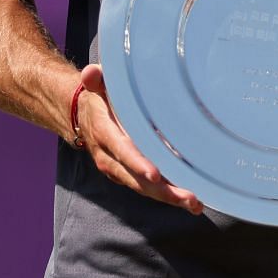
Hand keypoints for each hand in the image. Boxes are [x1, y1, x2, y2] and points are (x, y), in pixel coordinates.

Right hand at [70, 62, 202, 213]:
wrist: (82, 117)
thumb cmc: (99, 98)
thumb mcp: (96, 87)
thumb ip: (96, 81)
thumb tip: (92, 72)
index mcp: (105, 133)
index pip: (122, 150)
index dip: (137, 162)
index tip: (155, 174)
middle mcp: (111, 157)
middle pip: (137, 178)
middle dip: (163, 191)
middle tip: (189, 199)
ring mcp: (119, 170)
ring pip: (144, 188)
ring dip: (170, 198)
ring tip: (196, 205)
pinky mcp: (128, 175)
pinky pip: (147, 189)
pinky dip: (167, 196)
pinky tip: (190, 202)